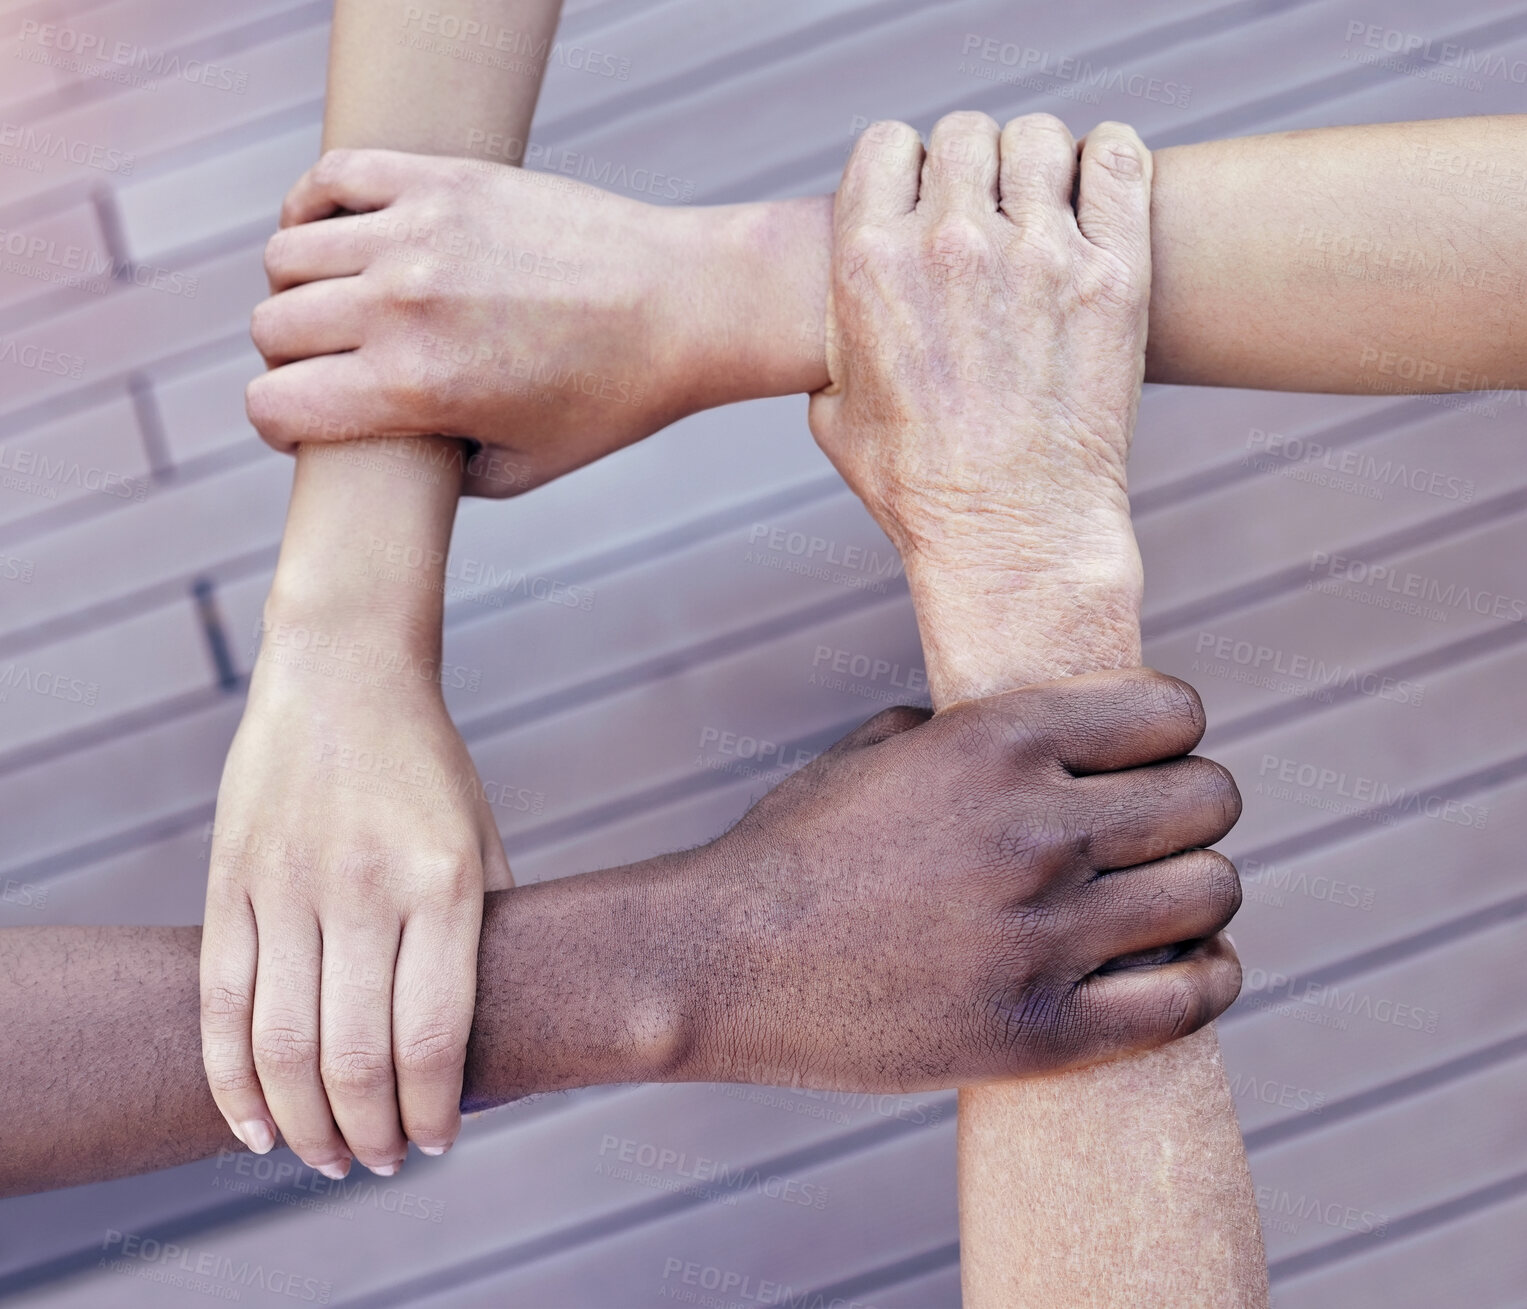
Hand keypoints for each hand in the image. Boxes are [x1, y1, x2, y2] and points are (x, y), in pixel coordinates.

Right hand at [200, 621, 509, 1177]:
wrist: (344, 676)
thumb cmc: (427, 769)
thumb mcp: (481, 841)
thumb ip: (485, 934)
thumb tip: (486, 1040)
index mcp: (441, 882)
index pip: (434, 1035)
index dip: (434, 1109)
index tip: (437, 1142)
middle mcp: (364, 888)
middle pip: (355, 1057)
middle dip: (371, 1134)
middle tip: (382, 1162)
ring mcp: (287, 885)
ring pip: (282, 1045)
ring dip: (303, 1125)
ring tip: (328, 1157)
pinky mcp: (230, 883)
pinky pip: (221, 1002)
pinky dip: (232, 1080)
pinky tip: (254, 1126)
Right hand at [246, 149, 746, 496]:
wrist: (683, 305)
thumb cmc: (612, 399)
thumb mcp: (521, 469)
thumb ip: (436, 475)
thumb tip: (381, 460)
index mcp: (414, 387)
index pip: (274, 403)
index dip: (279, 426)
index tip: (304, 426)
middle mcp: (401, 306)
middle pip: (272, 328)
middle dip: (291, 362)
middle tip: (334, 370)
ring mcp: (417, 234)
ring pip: (287, 257)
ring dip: (299, 290)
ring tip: (339, 308)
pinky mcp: (441, 181)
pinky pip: (329, 178)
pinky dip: (311, 209)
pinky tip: (334, 238)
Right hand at [667, 668, 1242, 1090]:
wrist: (720, 961)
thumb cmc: (794, 847)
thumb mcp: (879, 751)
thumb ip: (974, 730)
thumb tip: (1049, 736)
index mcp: (998, 741)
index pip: (1172, 714)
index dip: (1173, 731)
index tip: (1154, 756)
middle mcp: (1035, 828)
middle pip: (1210, 798)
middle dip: (1196, 805)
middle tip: (1164, 829)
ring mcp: (1042, 935)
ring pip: (1213, 891)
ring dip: (1201, 888)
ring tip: (1171, 898)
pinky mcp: (1040, 1032)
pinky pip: (1189, 999)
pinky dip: (1209, 976)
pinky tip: (1191, 964)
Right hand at [809, 113, 1153, 690]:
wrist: (1011, 536)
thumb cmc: (917, 489)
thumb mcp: (834, 414)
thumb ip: (837, 336)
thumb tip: (846, 305)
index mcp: (868, 265)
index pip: (887, 144)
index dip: (906, 170)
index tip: (926, 205)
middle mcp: (949, 244)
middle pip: (962, 133)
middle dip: (971, 168)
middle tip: (989, 214)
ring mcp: (1037, 254)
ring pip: (1036, 137)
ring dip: (1037, 163)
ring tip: (1044, 207)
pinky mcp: (1112, 274)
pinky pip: (1115, 159)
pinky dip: (1106, 160)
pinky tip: (1097, 188)